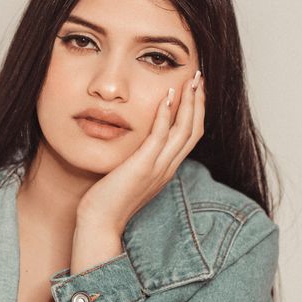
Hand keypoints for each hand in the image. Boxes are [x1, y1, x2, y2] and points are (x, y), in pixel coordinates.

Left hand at [76, 67, 205, 232]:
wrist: (100, 224)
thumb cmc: (108, 200)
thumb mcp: (129, 174)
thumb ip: (138, 157)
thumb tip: (135, 142)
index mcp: (166, 168)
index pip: (190, 136)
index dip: (196, 111)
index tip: (195, 89)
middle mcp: (168, 168)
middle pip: (195, 130)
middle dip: (199, 101)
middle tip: (201, 77)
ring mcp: (158, 168)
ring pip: (185, 131)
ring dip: (190, 102)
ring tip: (192, 80)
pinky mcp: (144, 167)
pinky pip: (160, 136)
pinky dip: (166, 114)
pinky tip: (167, 95)